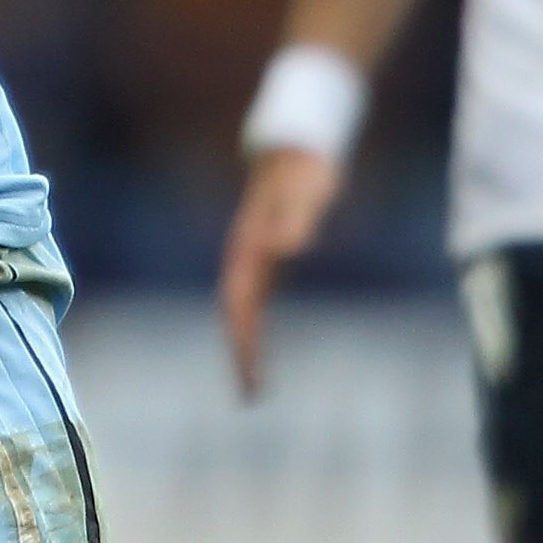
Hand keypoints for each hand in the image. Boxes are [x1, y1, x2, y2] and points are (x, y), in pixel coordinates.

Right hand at [218, 145, 345, 396]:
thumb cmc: (308, 169)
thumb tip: (289, 250)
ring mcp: (251, 259)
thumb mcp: (309, 191)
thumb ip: (298, 217)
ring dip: (244, 345)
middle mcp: (243, 258)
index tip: (251, 374)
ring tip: (253, 383)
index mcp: (248, 249)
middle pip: (233, 314)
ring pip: (240, 310)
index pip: (238, 305)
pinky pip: (252, 301)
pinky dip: (254, 327)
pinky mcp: (264, 259)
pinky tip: (263, 344)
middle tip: (250, 395)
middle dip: (240, 354)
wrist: (298, 147)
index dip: (243, 341)